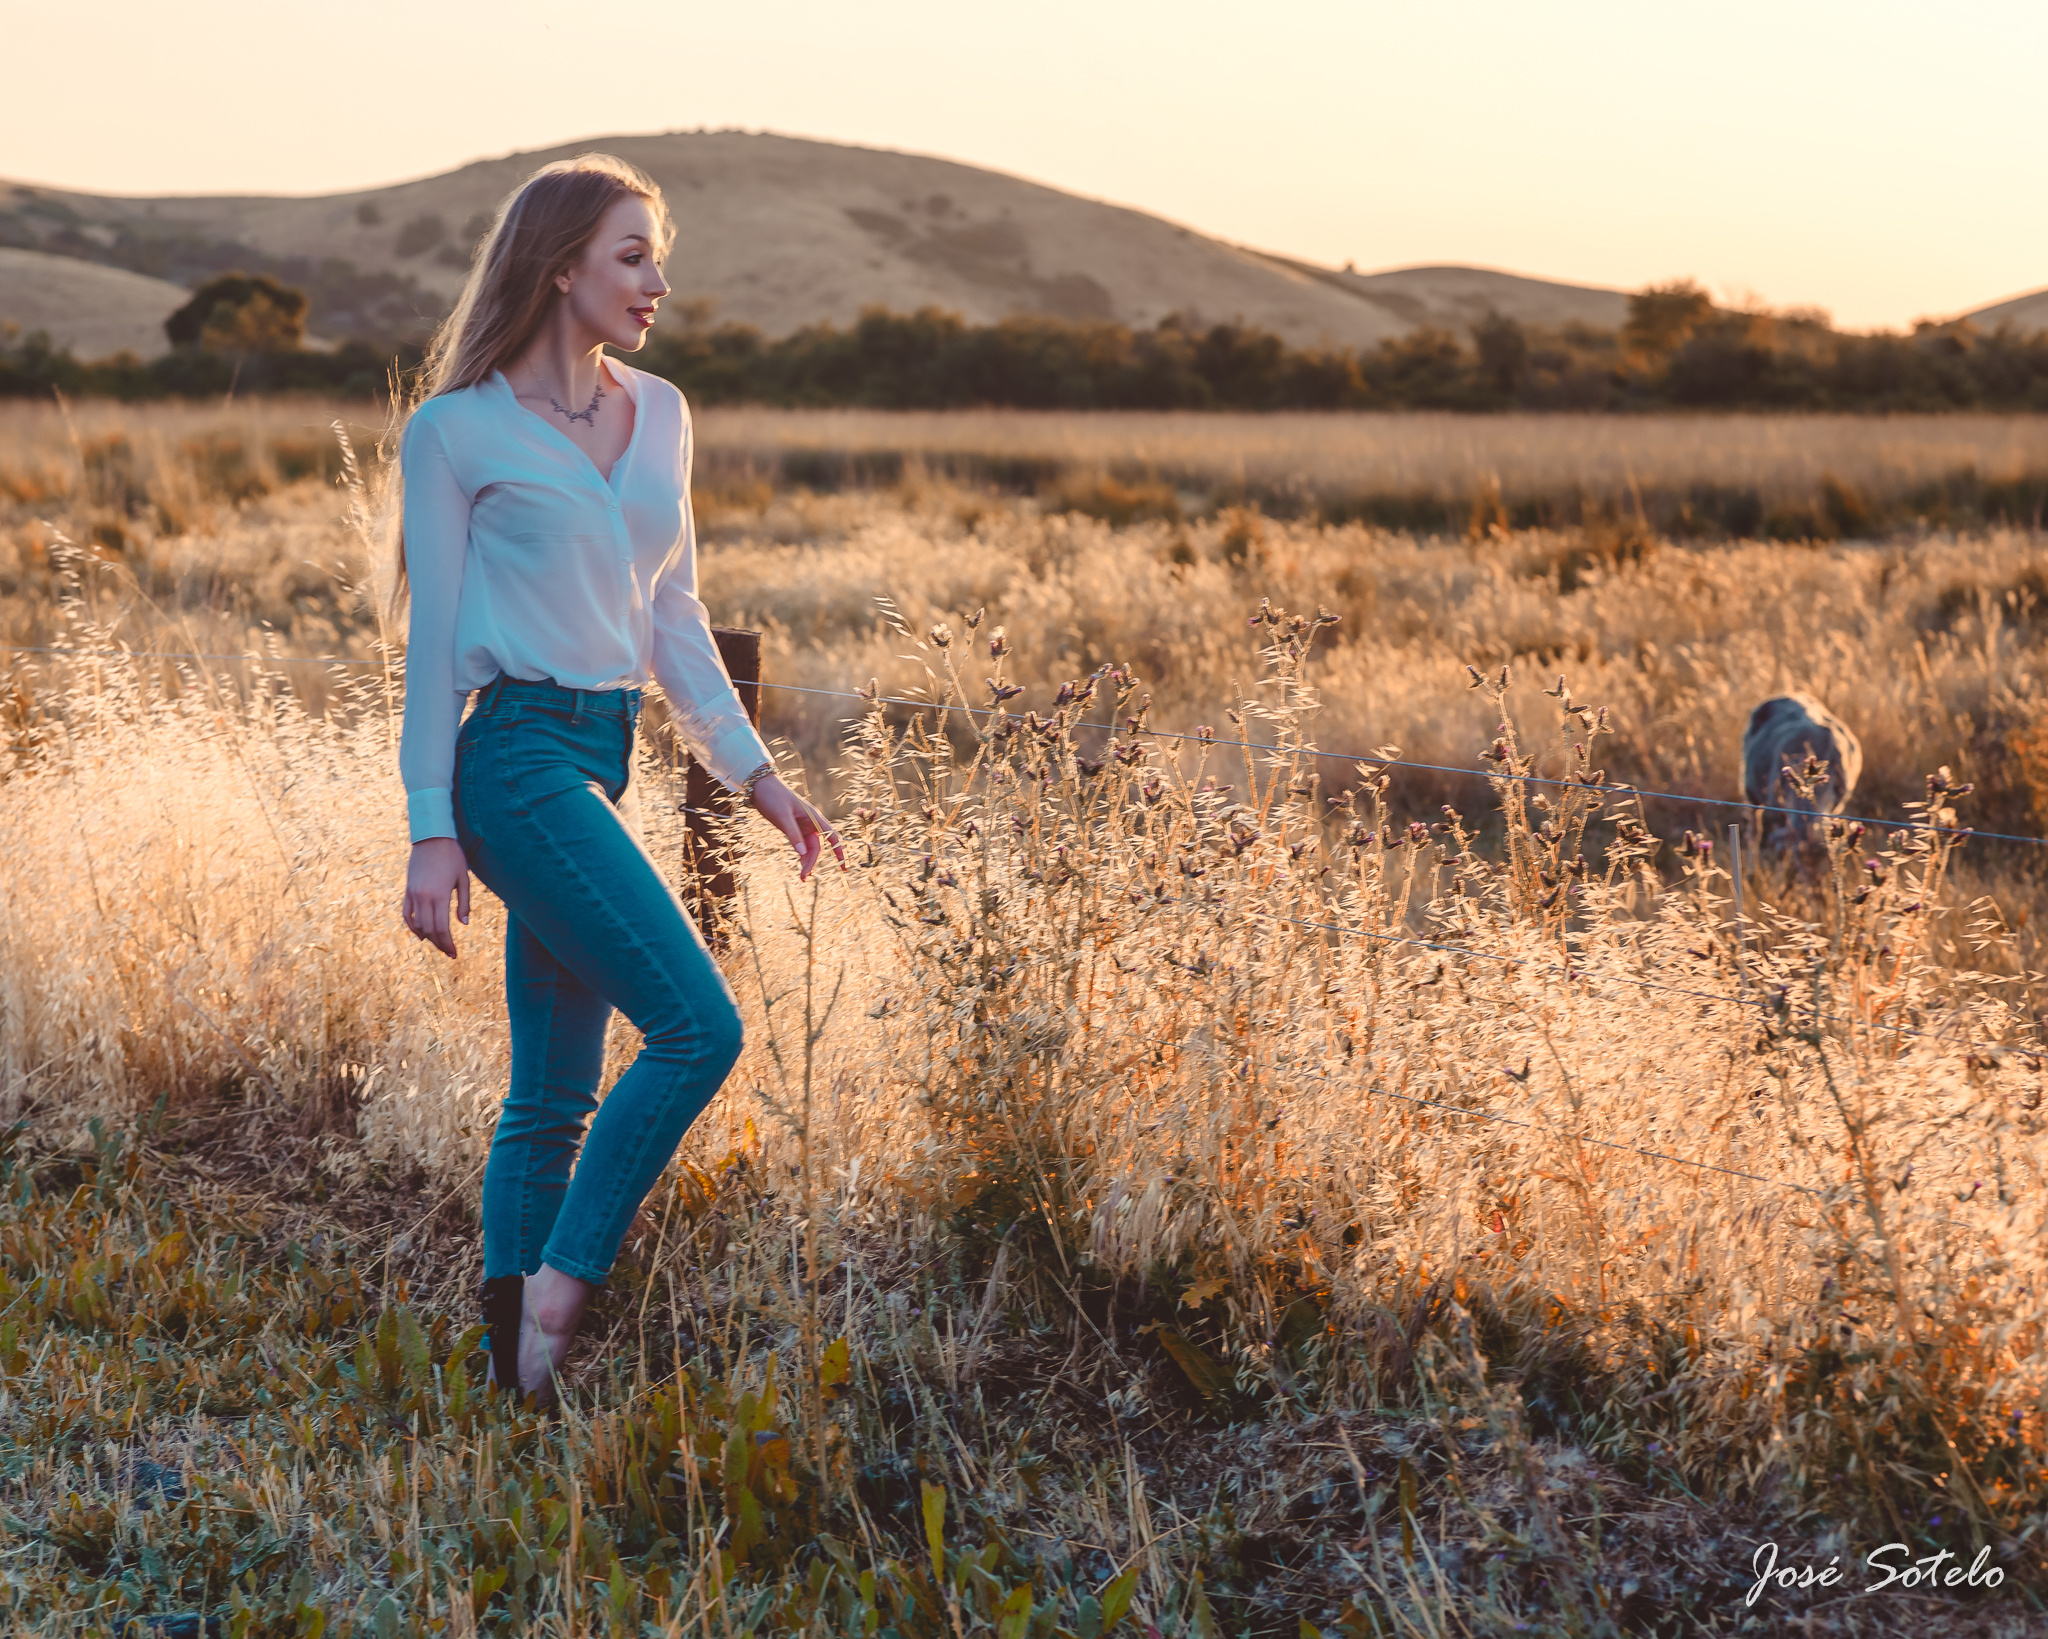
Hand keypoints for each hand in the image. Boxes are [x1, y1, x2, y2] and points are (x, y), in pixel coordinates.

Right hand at [404, 837, 470, 958]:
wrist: (432, 838)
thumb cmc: (452, 857)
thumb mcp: (463, 879)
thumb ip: (464, 903)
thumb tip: (463, 924)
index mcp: (439, 895)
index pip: (442, 928)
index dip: (447, 944)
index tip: (454, 953)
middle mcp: (423, 897)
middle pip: (429, 930)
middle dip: (439, 944)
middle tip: (448, 952)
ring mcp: (413, 894)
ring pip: (417, 924)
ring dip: (427, 937)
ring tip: (438, 943)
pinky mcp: (407, 890)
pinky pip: (407, 914)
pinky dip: (412, 926)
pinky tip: (421, 934)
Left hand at [748, 775, 844, 881]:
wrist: (760, 786)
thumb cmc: (773, 797)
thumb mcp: (782, 816)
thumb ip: (793, 835)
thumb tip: (802, 855)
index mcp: (813, 818)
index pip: (832, 837)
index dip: (839, 852)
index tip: (844, 867)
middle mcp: (810, 823)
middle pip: (816, 848)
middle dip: (812, 862)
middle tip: (803, 877)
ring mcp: (801, 826)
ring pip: (808, 848)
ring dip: (806, 862)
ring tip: (802, 877)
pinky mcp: (791, 828)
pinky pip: (800, 845)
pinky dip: (800, 856)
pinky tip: (800, 865)